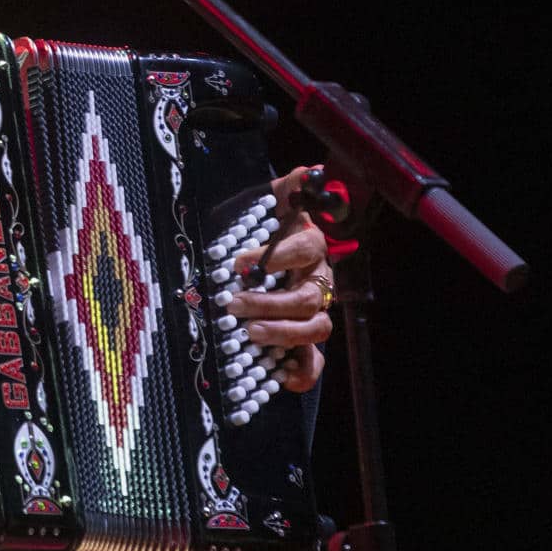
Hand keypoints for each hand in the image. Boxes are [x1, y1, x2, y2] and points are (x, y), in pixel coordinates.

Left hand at [224, 164, 334, 391]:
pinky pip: (315, 362)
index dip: (275, 255)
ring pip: (315, 329)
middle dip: (269, 302)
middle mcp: (317, 281)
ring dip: (284, 334)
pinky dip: (303, 372)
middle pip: (306, 297)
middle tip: (234, 303)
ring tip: (250, 334)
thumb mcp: (270, 203)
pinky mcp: (306, 340)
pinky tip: (283, 378)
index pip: (303, 249)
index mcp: (309, 247)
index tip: (238, 262)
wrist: (264, 250)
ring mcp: (314, 312)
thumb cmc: (264, 228)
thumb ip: (288, 188)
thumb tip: (308, 171)